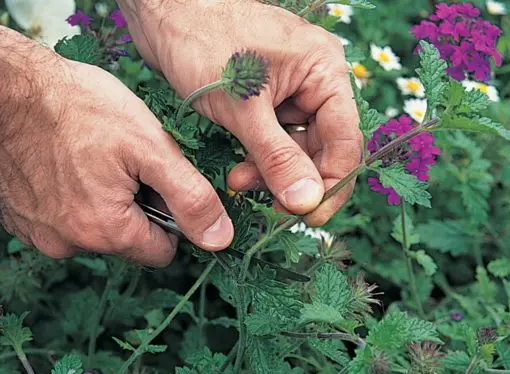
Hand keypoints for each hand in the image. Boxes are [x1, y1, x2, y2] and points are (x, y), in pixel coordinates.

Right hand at [0, 19, 233, 265]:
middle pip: (128, 241)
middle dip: (137, 207)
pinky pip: (63, 221)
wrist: (5, 86)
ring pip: (95, 230)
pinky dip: (72, 198)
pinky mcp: (18, 219)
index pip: (162, 252)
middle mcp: (68, 245)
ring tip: (93, 158)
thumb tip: (220, 239)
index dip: (171, 217)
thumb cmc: (78, 107)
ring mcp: (38, 234)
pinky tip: (67, 163)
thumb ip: (191, 198)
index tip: (159, 182)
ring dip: (104, 202)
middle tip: (125, 162)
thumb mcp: (150, 147)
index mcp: (106, 232)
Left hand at [118, 0, 362, 224]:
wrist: (163, 13)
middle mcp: (315, 79)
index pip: (346, 140)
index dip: (333, 183)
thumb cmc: (203, 42)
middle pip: (324, 146)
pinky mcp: (267, 96)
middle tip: (273, 208)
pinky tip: (238, 171)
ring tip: (239, 182)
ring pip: (296, 146)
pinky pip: (275, 137)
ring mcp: (291, 88)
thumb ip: (278, 157)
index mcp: (325, 70)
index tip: (311, 217)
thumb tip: (308, 201)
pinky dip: (259, 158)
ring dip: (272, 171)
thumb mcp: (244, 108)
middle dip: (295, 179)